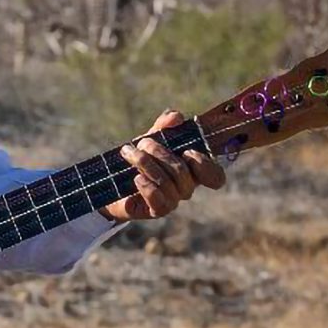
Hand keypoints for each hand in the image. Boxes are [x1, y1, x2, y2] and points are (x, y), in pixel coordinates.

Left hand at [100, 108, 225, 222]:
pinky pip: (158, 200)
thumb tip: (176, 116)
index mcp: (192, 169)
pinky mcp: (157, 210)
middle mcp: (186, 187)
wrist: (112, 183)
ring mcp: (172, 201)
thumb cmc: (137, 159)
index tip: (188, 151)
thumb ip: (163, 127)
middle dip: (160, 153)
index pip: (215, 176)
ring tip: (130, 153)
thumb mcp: (149, 139)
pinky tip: (136, 178)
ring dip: (146, 164)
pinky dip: (147, 186)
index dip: (206, 165)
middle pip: (183, 172)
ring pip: (167, 183)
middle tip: (143, 143)